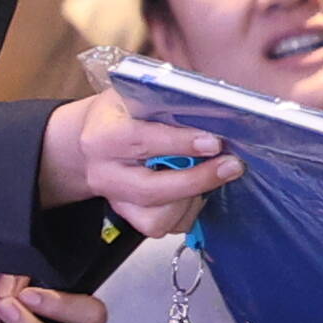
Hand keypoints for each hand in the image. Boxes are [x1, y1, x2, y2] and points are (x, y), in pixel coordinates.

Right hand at [42, 86, 240, 231]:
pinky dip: (187, 211)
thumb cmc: (122, 113)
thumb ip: (166, 102)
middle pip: (151, 190)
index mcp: (103, 136)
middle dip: (197, 180)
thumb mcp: (136, 95)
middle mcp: (104, 174)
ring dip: (192, 198)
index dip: (181, 143)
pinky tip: (193, 191)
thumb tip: (213, 108)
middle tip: (231, 166)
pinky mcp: (129, 217)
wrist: (92, 142)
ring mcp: (116, 200)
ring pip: (158, 217)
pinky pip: (165, 226)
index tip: (214, 143)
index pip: (143, 141)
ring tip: (208, 174)